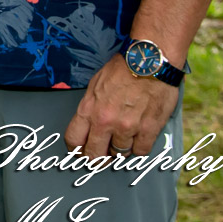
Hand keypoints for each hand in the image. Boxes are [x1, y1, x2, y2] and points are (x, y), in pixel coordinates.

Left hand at [63, 55, 180, 156]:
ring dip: (120, 150)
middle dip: (96, 158)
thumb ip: (90, 108)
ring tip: (122, 140)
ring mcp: (128, 127)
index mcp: (89, 109)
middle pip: (94, 155)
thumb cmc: (122, 70)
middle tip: (101, 157)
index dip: (75, 150)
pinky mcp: (149, 129)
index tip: (80, 152)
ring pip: (119, 154)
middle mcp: (106, 121)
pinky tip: (138, 139)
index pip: (73, 140)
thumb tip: (88, 126)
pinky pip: (141, 152)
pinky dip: (139, 148)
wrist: (148, 62)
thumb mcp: (95, 85)